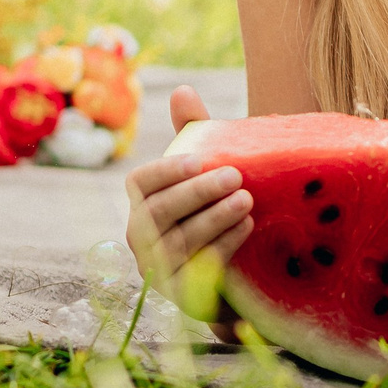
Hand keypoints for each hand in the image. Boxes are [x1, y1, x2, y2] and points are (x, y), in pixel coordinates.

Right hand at [123, 86, 250, 319]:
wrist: (243, 274)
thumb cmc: (218, 211)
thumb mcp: (209, 172)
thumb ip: (195, 135)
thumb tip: (182, 90)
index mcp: (144, 204)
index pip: (140, 183)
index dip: (165, 171)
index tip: (197, 160)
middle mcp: (143, 239)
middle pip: (159, 213)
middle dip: (196, 193)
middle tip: (235, 176)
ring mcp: (160, 271)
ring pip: (179, 241)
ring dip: (213, 219)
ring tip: (246, 201)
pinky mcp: (182, 297)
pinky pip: (197, 270)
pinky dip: (222, 246)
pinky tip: (246, 227)